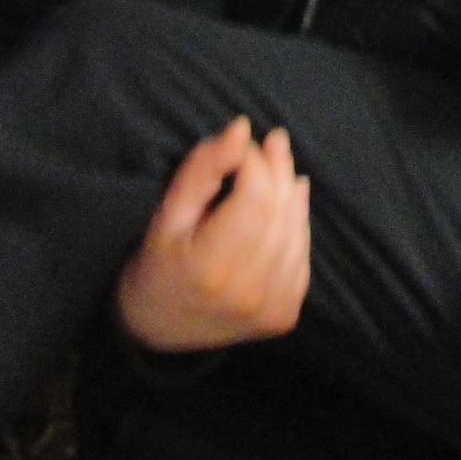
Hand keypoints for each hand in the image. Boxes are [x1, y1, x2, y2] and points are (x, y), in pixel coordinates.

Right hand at [116, 117, 311, 352]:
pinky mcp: (287, 314)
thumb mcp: (167, 215)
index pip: (255, 195)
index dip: (254, 161)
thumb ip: (202, 170)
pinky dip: (298, 224)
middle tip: (273, 142)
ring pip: (298, 230)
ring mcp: (274, 306)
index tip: (240, 146)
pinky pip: (303, 255)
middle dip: (278, 168)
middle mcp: (251, 291)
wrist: (159, 331)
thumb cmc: (157, 265)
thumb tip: (241, 128)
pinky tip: (287, 206)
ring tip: (279, 167)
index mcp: (213, 267)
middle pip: (281, 210)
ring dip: (292, 194)